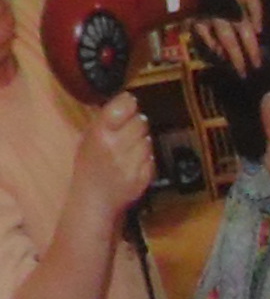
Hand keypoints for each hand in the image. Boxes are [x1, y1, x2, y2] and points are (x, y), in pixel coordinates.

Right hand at [65, 95, 151, 222]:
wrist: (94, 198)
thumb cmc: (89, 166)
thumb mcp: (87, 139)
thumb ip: (105, 120)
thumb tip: (125, 99)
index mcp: (100, 134)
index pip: (124, 107)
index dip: (129, 103)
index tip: (129, 102)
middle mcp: (116, 146)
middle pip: (141, 122)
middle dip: (136, 123)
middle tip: (127, 130)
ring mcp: (131, 162)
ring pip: (148, 139)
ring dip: (142, 141)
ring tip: (128, 149)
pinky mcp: (144, 175)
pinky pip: (152, 157)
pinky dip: (146, 157)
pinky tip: (133, 162)